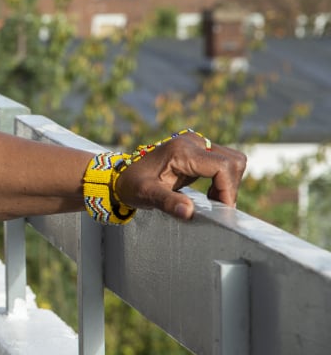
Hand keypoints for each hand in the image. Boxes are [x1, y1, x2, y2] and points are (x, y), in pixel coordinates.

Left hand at [114, 131, 246, 220]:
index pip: (223, 166)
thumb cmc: (132, 185)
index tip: (222, 209)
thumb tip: (189, 212)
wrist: (121, 175)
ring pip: (232, 161)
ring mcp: (197, 144)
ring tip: (213, 200)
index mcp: (182, 151)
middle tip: (218, 206)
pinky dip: (223, 179)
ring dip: (228, 183)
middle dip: (231, 186)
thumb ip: (168, 202)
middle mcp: (192, 142)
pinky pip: (223, 163)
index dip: (228, 189)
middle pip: (233, 161)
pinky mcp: (198, 150)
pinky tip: (210, 194)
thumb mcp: (146, 195)